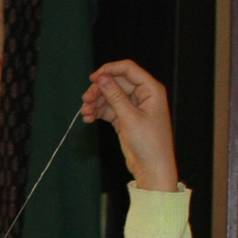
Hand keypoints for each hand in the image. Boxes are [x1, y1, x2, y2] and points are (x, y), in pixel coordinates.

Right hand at [82, 59, 180, 192]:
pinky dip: (98, 112)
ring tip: (85, 112)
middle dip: (99, 90)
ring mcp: (133, 107)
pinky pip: (109, 110)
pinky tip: (89, 118)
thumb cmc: (149, 143)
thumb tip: (102, 78)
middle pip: (116, 83)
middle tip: (85, 99)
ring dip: (96, 103)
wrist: (152, 167)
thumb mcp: (129, 117)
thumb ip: (115, 96)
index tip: (93, 78)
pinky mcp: (125, 119)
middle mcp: (142, 95)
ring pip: (110, 97)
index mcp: (150, 89)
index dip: (109, 70)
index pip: (128, 69)